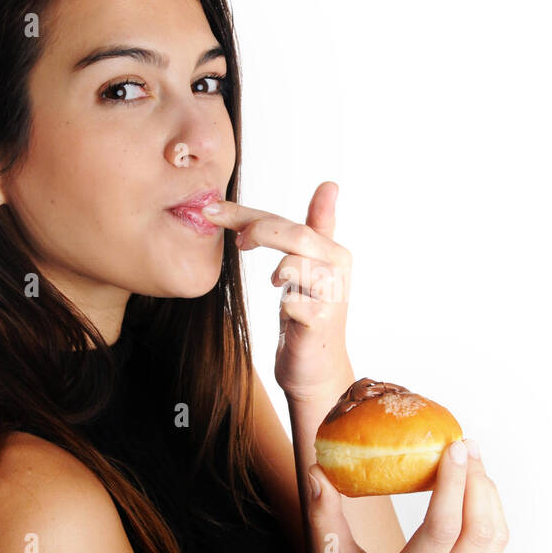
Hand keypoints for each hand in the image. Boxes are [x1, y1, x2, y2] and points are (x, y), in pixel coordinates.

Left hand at [199, 182, 353, 401]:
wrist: (316, 368)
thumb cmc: (309, 314)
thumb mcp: (310, 267)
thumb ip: (314, 228)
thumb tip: (330, 184)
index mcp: (333, 250)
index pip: (287, 221)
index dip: (248, 213)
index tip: (212, 208)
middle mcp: (338, 268)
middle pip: (295, 235)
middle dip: (256, 230)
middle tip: (232, 240)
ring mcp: (332, 295)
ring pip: (296, 263)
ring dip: (277, 267)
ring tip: (273, 278)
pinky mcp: (320, 322)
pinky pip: (295, 301)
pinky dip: (286, 301)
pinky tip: (288, 309)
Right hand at [304, 437, 508, 552]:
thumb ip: (324, 517)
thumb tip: (316, 470)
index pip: (442, 528)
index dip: (453, 483)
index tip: (454, 447)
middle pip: (479, 529)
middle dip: (477, 480)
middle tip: (464, 444)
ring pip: (494, 538)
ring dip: (487, 496)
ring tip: (470, 462)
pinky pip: (493, 550)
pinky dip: (489, 516)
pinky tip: (473, 493)